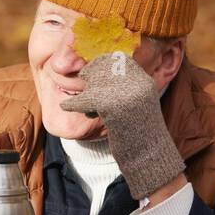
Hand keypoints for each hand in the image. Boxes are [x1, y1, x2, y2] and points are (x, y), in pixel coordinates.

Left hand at [58, 52, 184, 199]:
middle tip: (84, 83)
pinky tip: (64, 106)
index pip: (117, 59)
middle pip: (103, 68)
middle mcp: (136, 82)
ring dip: (85, 93)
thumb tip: (94, 72)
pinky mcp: (111, 106)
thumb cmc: (139, 133)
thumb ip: (122, 87)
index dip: (102, 63)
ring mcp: (125, 93)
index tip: (91, 70)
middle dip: (90, 75)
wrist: (149, 155)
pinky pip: (85, 99)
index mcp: (143, 80)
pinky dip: (73, 104)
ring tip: (83, 104)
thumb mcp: (136, 104)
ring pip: (93, 83)